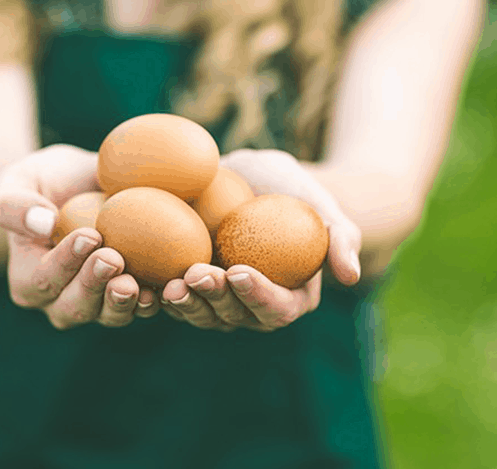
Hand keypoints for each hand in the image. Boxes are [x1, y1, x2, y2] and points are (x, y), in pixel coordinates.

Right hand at [0, 144, 159, 329]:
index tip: (89, 235)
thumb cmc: (44, 182)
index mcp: (28, 281)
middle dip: (94, 285)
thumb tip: (43, 224)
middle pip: (75, 306)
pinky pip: (140, 307)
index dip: (64, 262)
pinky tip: (165, 286)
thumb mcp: (18, 181)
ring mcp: (97, 305)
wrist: (82, 186)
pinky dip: (153, 300)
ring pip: (108, 314)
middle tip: (113, 259)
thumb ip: (15, 204)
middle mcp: (60, 302)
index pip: (43, 279)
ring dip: (123, 302)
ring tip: (137, 283)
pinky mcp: (129, 298)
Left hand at [161, 148, 361, 331]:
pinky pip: (176, 298)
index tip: (239, 270)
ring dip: (185, 303)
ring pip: (201, 314)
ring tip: (170, 282)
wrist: (251, 179)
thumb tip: (351, 277)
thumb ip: (340, 239)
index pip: (276, 309)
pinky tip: (145, 278)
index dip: (257, 296)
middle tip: (197, 274)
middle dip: (214, 300)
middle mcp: (252, 309)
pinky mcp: (190, 290)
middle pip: (234, 317)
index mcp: (290, 299)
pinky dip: (160, 292)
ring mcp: (219, 303)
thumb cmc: (292, 191)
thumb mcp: (322, 205)